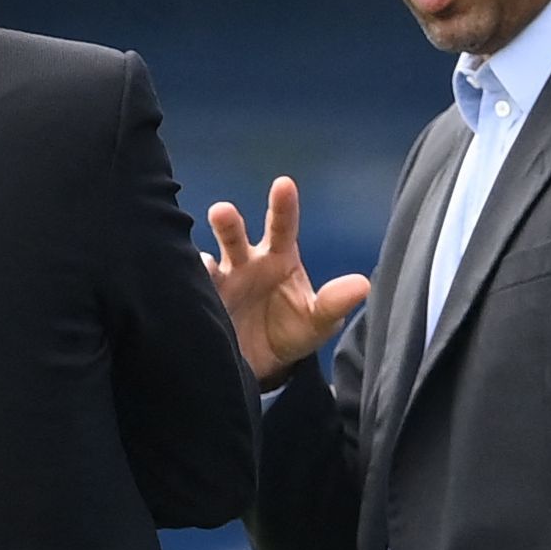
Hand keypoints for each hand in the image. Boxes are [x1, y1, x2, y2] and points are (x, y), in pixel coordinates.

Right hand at [204, 177, 370, 384]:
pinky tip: (186, 290)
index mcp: (279, 258)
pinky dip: (188, 288)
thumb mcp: (318, 321)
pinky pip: (192, 291)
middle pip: (234, 236)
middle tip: (221, 212)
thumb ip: (334, 303)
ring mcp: (221, 281)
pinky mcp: (202, 302)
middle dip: (228, 224)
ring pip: (207, 261)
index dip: (283, 205)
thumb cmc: (293, 330)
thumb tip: (364, 285)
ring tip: (203, 264)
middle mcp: (246, 262)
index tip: (284, 184)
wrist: (264, 366)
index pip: (283, 226)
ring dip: (202, 260)